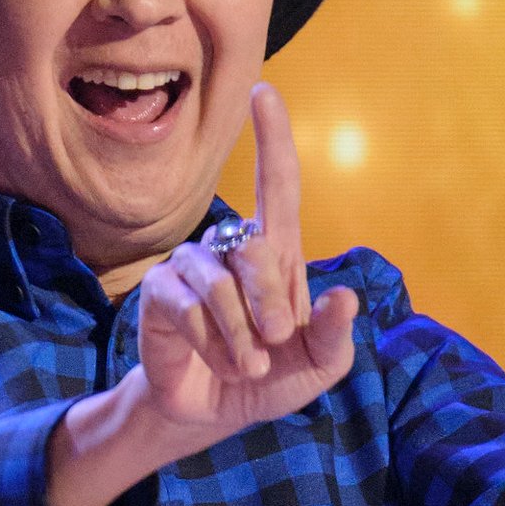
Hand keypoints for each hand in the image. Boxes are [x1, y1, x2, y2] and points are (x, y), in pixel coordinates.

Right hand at [134, 82, 358, 445]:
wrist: (211, 413)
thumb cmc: (269, 379)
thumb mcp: (317, 366)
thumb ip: (335, 337)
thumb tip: (345, 296)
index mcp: (276, 255)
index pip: (278, 185)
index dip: (272, 139)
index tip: (264, 92)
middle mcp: (231, 249)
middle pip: (256, 246)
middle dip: (269, 302)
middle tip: (274, 344)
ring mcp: (192, 267)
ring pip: (221, 283)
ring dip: (241, 336)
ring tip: (248, 367)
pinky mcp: (159, 294)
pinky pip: (188, 307)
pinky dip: (211, 343)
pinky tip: (217, 363)